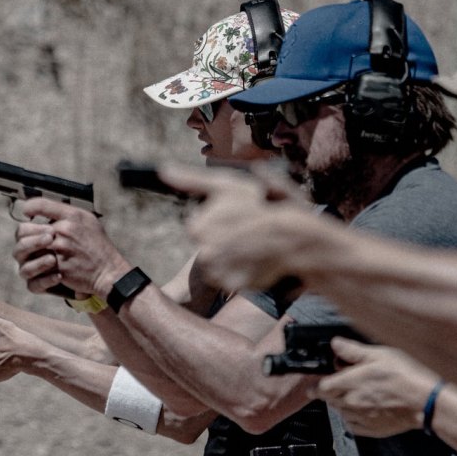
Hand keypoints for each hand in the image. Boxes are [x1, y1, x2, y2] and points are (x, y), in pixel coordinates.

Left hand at [12, 198, 131, 296]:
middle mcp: (63, 231)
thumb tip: (46, 212)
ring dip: (26, 253)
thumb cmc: (98, 246)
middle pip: (24, 229)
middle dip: (23, 236)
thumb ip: (67, 214)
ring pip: (23, 250)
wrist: (108, 271)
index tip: (27, 213)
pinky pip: (33, 269)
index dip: (29, 207)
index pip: (40, 204)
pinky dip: (36, 269)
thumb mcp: (88, 221)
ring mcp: (58, 250)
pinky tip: (44, 268)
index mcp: (71, 216)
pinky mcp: (56, 268)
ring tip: (34, 254)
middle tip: (29, 240)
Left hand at [158, 163, 321, 290]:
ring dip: (230, 255)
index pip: (197, 225)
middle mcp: (202, 252)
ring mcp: (217, 271)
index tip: (234, 216)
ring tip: (251, 245)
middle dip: (222, 237)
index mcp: (196, 227)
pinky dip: (240, 271)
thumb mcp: (226, 184)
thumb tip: (163, 171)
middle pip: (206, 244)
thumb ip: (191, 179)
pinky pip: (230, 278)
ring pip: (217, 262)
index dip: (218, 219)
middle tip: (245, 230)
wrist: (293, 236)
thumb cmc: (260, 205)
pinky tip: (253, 259)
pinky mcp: (232, 285)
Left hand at [311, 338, 438, 437]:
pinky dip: (352, 418)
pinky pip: (352, 425)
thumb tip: (335, 344)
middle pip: (329, 399)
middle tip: (341, 383)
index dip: (318, 383)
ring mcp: (360, 418)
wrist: (426, 403)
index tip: (320, 380)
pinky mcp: (371, 429)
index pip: (320, 387)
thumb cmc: (405, 376)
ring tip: (356, 394)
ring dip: (341, 404)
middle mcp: (350, 402)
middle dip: (330, 392)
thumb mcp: (379, 355)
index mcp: (349, 383)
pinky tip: (363, 409)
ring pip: (340, 412)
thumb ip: (353, 351)